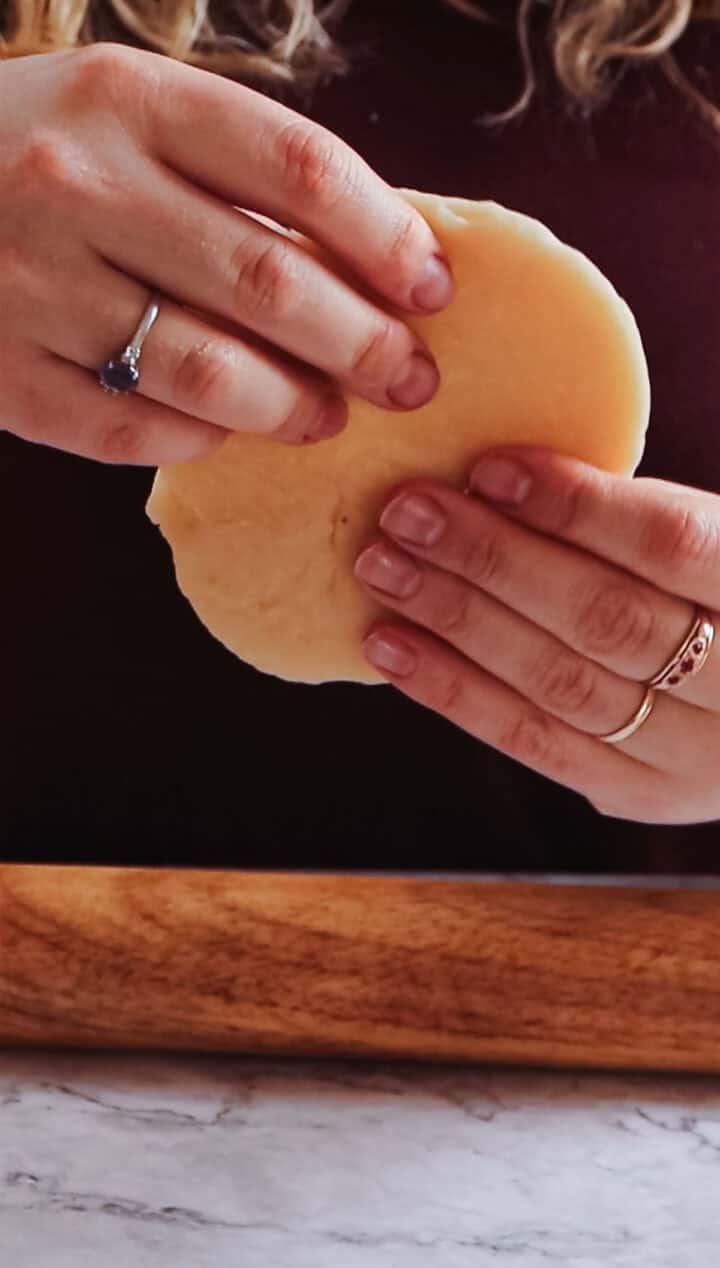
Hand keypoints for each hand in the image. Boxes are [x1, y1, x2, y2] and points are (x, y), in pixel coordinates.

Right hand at [0, 44, 450, 464]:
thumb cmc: (37, 150)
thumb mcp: (126, 114)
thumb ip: (233, 170)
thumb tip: (371, 262)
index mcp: (127, 102)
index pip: (297, 169)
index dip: (386, 238)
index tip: (433, 288)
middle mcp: (79, 188)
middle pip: (266, 282)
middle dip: (363, 344)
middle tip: (409, 378)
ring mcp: (35, 288)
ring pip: (206, 373)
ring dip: (292, 407)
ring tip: (329, 416)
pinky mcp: (6, 376)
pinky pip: (131, 433)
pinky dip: (197, 440)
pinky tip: (224, 432)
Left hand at [354, 446, 719, 824]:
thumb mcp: (716, 540)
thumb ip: (636, 521)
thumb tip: (495, 481)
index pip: (670, 545)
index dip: (575, 506)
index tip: (489, 468)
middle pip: (605, 620)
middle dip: (493, 562)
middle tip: (406, 512)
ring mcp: (695, 759)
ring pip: (560, 686)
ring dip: (458, 622)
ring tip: (384, 570)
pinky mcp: (640, 794)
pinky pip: (535, 744)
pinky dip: (456, 693)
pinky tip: (394, 649)